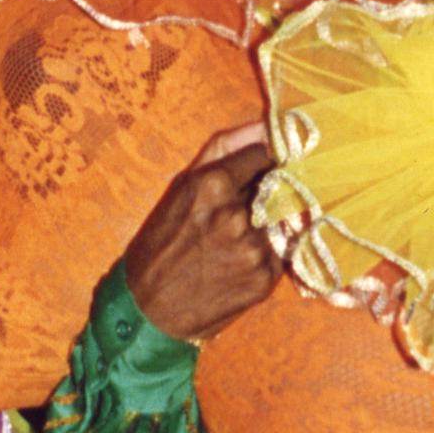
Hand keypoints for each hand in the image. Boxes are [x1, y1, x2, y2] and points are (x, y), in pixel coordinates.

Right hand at [120, 123, 279, 343]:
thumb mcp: (182, 184)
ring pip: (283, 219)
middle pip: (280, 184)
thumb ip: (225, 148)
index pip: (264, 153)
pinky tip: (241, 261)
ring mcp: (254, 249)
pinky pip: (282, 251)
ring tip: (234, 241)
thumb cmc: (161, 242)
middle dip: (268, 190)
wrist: (150, 309)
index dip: (260, 161)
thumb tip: (267, 123)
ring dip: (269, 224)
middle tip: (247, 206)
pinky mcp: (266, 278)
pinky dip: (269, 252)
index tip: (254, 170)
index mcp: (213, 185)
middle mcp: (237, 216)